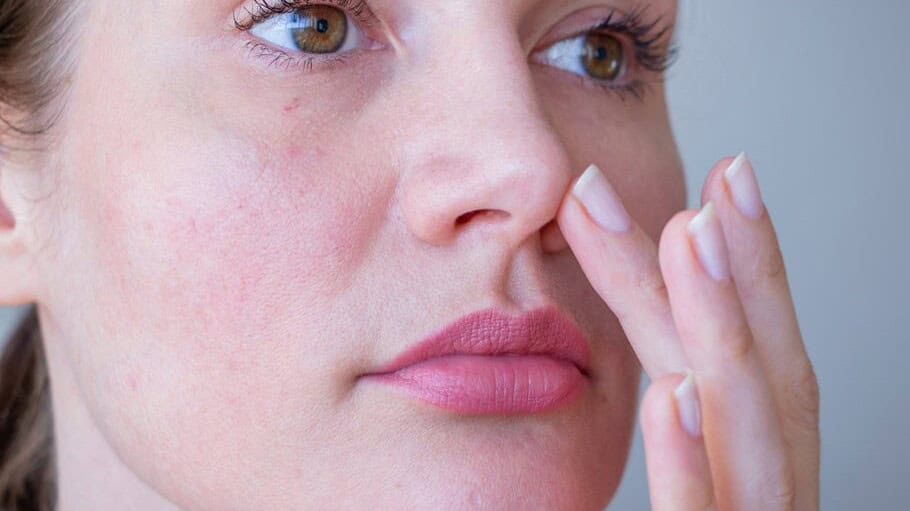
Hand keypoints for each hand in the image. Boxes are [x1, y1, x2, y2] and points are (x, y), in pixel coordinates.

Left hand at [557, 153, 819, 509]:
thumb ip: (681, 437)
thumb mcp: (687, 490)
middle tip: (700, 177)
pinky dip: (685, 460)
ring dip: (717, 325)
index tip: (727, 176)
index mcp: (753, 469)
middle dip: (731, 272)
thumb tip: (657, 363)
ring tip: (686, 231)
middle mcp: (762, 493)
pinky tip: (666, 392)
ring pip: (742, 428)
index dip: (754, 267)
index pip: (763, 359)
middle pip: (751, 375)